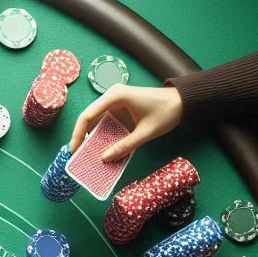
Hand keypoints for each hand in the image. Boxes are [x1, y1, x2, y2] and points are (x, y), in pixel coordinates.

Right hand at [69, 84, 183, 159]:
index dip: (78, 134)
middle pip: (89, 119)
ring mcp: (115, 102)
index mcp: (115, 97)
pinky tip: (102, 150)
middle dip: (83, 138)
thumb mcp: (145, 133)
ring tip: (88, 156)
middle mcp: (112, 97)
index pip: (87, 116)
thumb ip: (124, 147)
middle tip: (78, 157)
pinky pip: (107, 123)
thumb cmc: (166, 112)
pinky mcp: (121, 109)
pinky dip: (103, 136)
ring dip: (93, 139)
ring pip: (97, 122)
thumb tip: (104, 159)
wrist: (183, 101)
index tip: (74, 151)